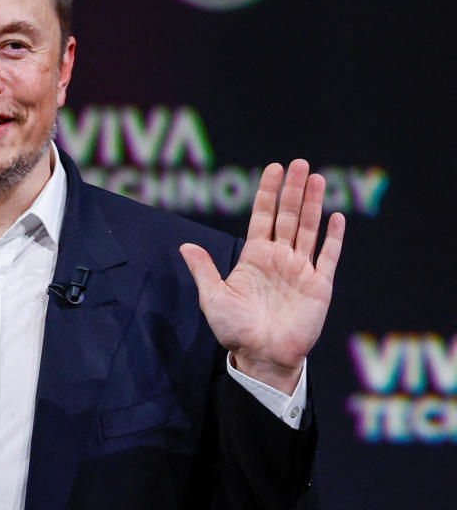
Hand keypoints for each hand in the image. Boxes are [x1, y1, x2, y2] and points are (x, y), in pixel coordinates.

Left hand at [179, 160, 344, 393]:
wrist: (261, 357)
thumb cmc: (235, 330)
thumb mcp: (213, 297)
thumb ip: (204, 269)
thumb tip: (185, 246)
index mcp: (254, 257)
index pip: (262, 216)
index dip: (268, 192)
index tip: (274, 169)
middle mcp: (279, 258)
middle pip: (288, 216)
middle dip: (294, 190)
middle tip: (300, 163)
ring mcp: (300, 270)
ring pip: (309, 229)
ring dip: (313, 204)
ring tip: (318, 178)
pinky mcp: (318, 286)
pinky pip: (327, 257)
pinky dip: (333, 237)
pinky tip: (336, 217)